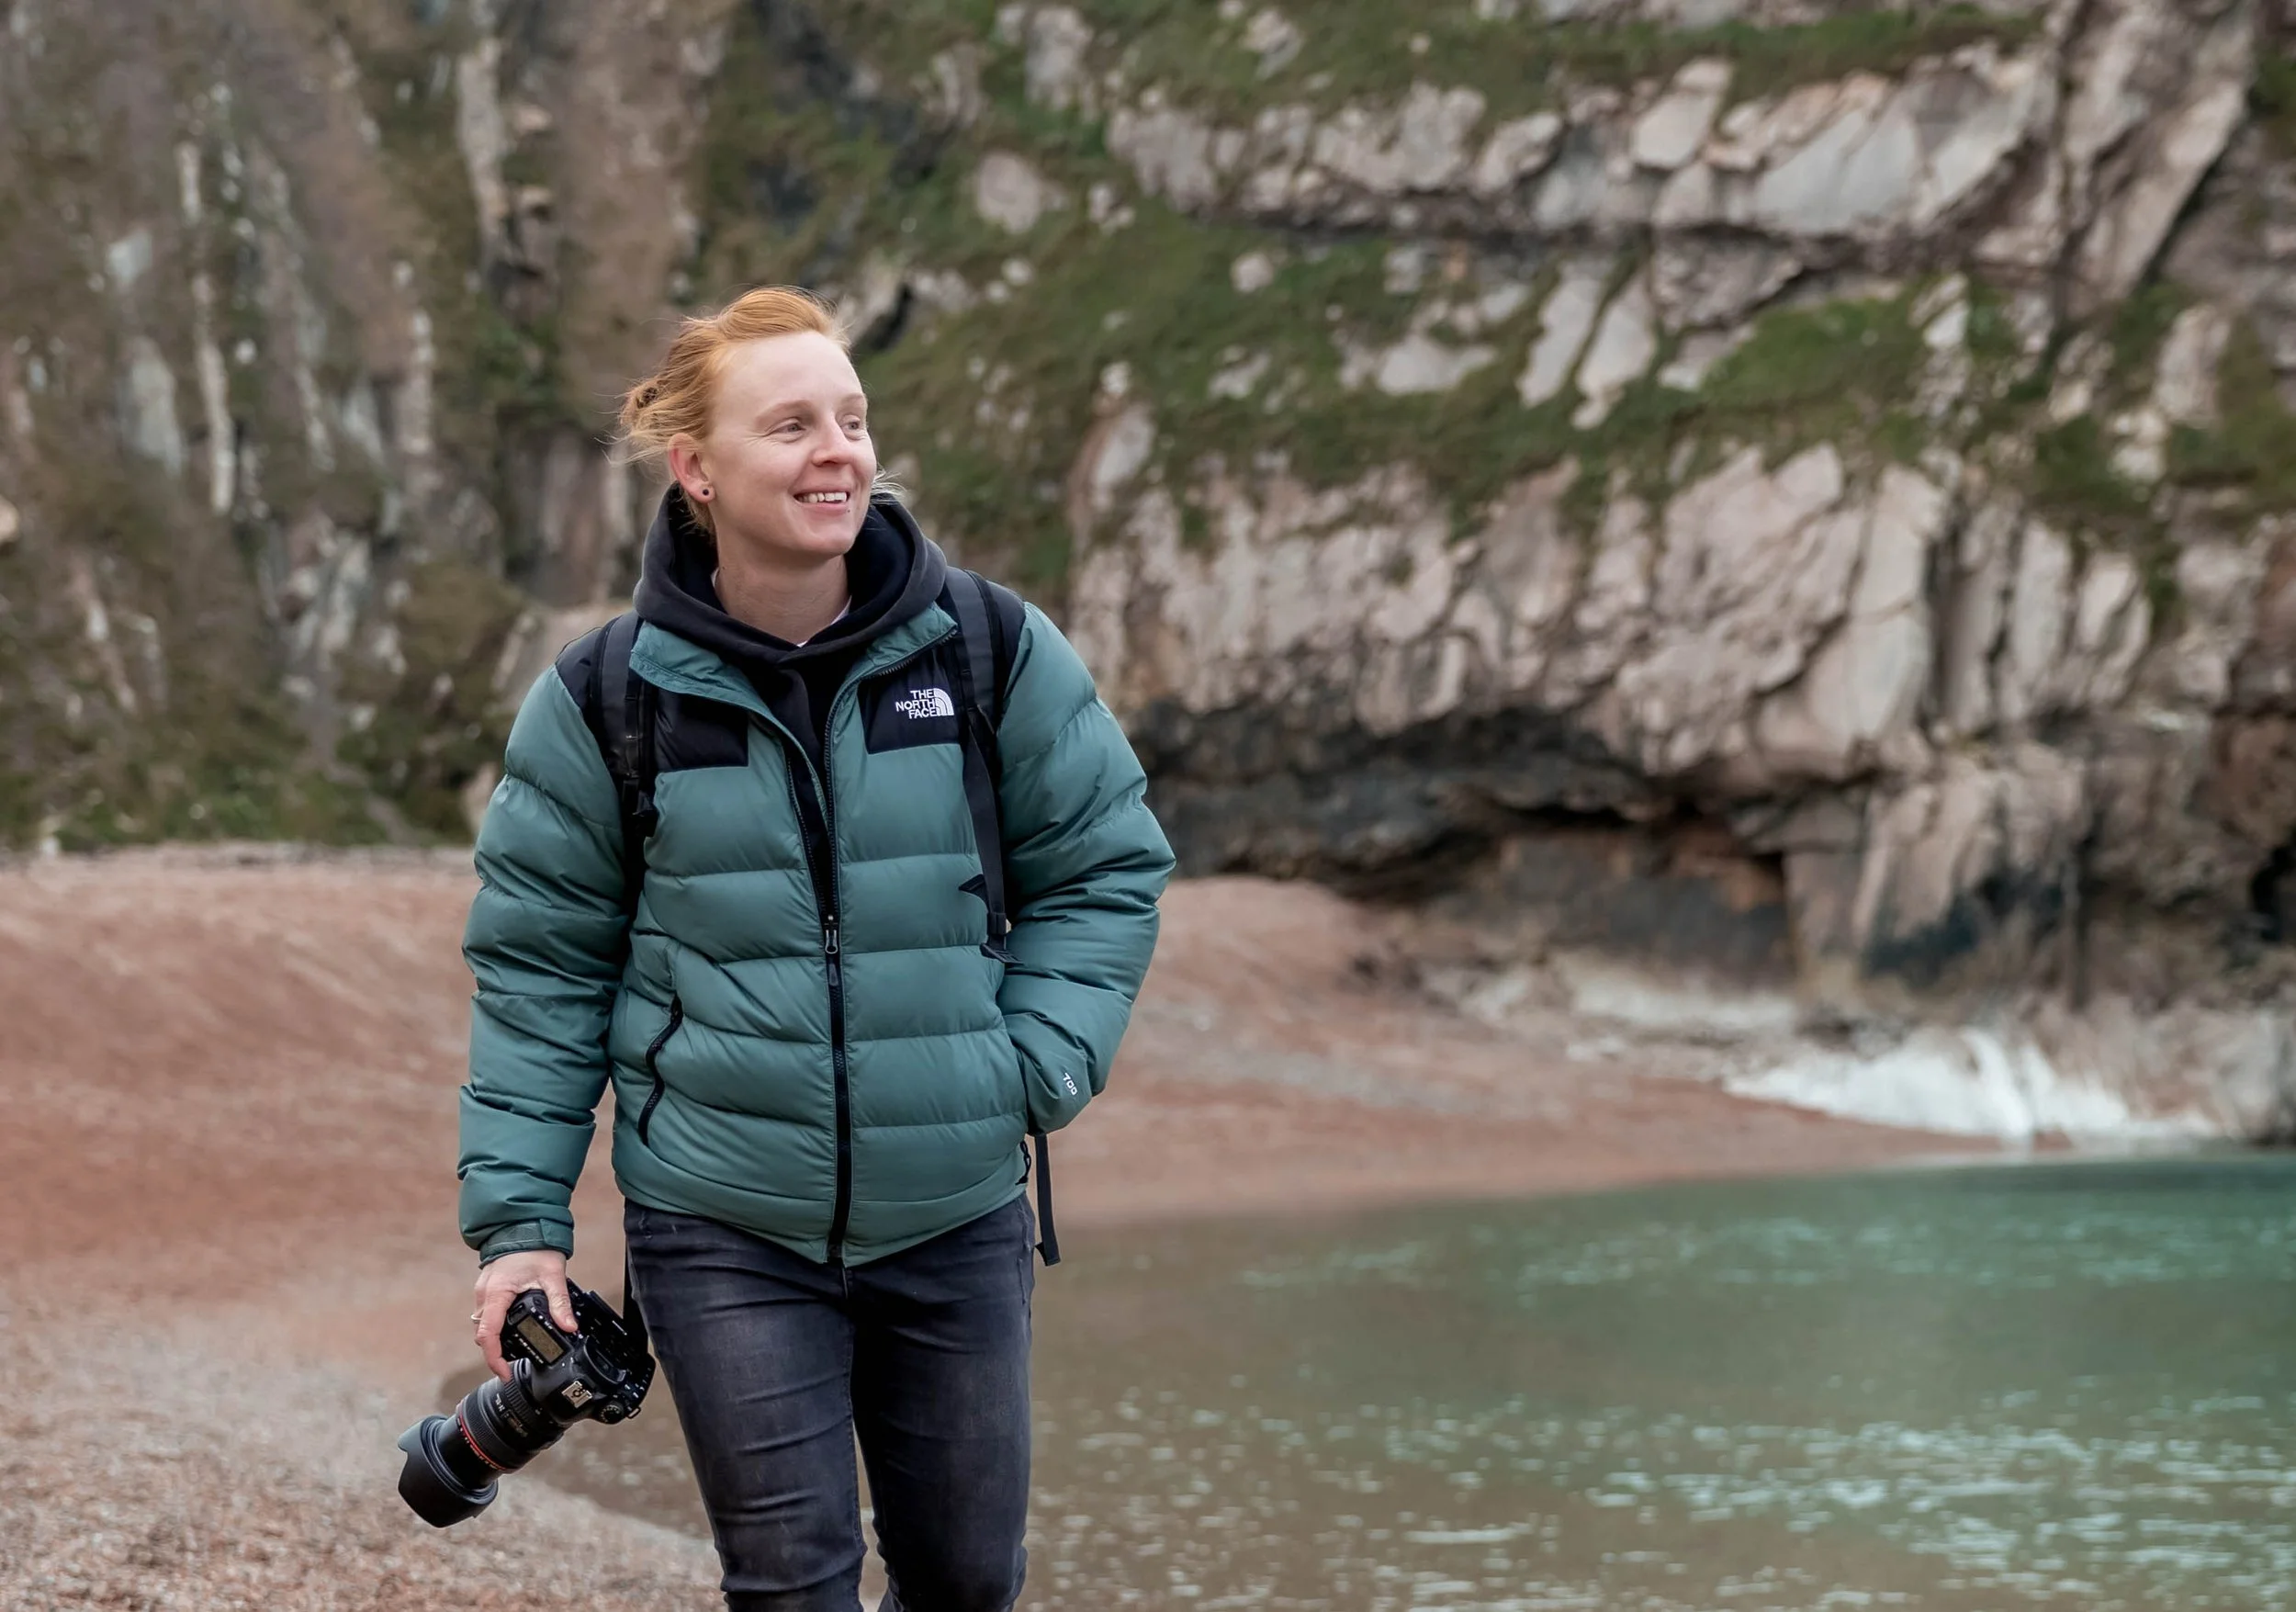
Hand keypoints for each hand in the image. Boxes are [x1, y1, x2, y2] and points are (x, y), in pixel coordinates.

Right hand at [471, 1250, 576, 1381]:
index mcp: (497, 1294)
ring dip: (495, 1339)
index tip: (505, 1372)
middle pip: (483, 1334)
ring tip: (515, 1348)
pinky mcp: (488, 1289)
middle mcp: (484, 1294)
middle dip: (496, 1352)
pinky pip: (487, 1314)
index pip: (488, 1335)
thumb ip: (560, 1303)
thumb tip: (569, 1327)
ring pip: (483, 1324)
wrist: (523, 1224)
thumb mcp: (552, 1275)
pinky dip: (496, 1325)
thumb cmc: (535, 1246)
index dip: (494, 1358)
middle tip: (514, 1364)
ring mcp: (483, 1291)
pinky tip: (513, 1327)